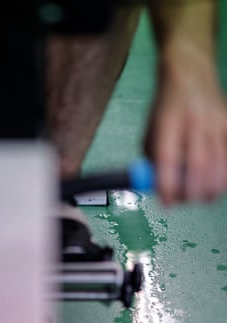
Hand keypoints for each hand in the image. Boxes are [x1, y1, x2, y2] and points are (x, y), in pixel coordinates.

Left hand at [144, 48, 226, 204]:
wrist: (190, 74)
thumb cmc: (165, 107)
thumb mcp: (149, 130)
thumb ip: (151, 158)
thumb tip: (156, 188)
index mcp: (168, 122)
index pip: (167, 158)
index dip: (167, 184)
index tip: (166, 202)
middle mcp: (194, 121)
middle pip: (198, 164)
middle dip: (192, 191)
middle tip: (186, 202)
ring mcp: (216, 121)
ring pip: (220, 162)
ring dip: (212, 187)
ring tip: (202, 199)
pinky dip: (226, 174)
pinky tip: (218, 184)